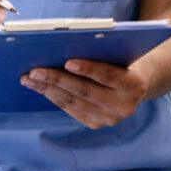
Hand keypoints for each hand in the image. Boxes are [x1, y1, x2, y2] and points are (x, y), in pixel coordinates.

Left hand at [21, 58, 151, 128]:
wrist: (140, 84)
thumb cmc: (126, 59)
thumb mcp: (123, 53)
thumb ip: (104, 51)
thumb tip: (67, 45)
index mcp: (134, 85)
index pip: (108, 75)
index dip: (88, 69)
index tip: (67, 62)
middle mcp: (124, 106)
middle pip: (85, 91)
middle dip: (57, 80)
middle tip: (35, 70)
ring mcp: (109, 119)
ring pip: (74, 102)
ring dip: (48, 90)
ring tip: (29, 78)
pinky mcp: (96, 124)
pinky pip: (71, 109)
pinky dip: (54, 96)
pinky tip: (40, 87)